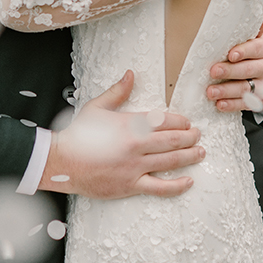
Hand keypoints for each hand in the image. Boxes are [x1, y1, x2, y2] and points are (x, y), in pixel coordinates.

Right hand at [41, 70, 203, 198]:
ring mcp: (135, 167)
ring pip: (171, 161)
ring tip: (200, 152)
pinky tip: (188, 180)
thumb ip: (118, 91)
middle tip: (198, 135)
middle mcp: (136, 146)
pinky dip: (177, 185)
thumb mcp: (97, 107)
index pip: (164, 121)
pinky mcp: (131, 185)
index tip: (187, 122)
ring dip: (190, 156)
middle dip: (190, 137)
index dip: (180, 121)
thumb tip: (130, 74)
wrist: (62, 162)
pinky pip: (160, 188)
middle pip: (173, 140)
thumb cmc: (78, 135)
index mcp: (130, 125)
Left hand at [208, 27, 262, 112]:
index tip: (230, 55)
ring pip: (246, 89)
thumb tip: (255, 11)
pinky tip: (219, 105)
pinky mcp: (259, 99)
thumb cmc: (252, 48)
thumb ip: (253, 26)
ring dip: (227, 91)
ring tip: (210, 92)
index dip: (243, 52)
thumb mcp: (254, 35)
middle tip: (212, 72)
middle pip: (249, 70)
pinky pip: (246, 104)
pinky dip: (232, 105)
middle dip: (230, 72)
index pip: (256, 49)